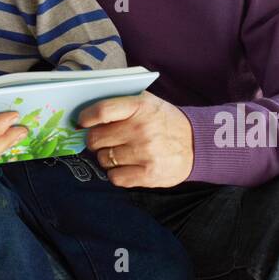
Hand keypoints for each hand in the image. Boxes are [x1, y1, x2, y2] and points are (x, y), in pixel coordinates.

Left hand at [79, 91, 194, 187]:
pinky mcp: (149, 174)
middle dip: (95, 140)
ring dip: (106, 157)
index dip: (86, 118)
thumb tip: (85, 113)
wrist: (196, 144)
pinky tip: (127, 165)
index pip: (102, 111)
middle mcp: (142, 129)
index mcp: (140, 106)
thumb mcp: (146, 102)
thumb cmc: (163, 121)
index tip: (82, 122)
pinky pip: (115, 177)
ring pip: (103, 159)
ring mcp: (146, 153)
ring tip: (120, 152)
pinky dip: (116, 173)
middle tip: (103, 140)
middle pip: (96, 138)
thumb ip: (119, 103)